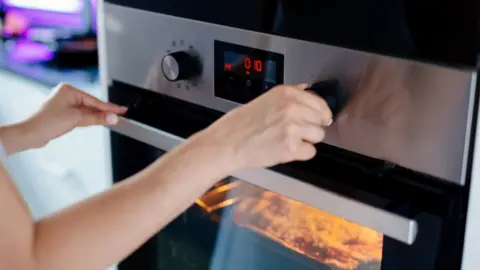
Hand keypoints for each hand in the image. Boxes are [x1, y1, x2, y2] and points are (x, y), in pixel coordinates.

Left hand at [1, 83, 126, 153]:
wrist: (31, 134)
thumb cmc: (46, 122)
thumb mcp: (76, 119)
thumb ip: (96, 118)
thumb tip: (112, 118)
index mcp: (69, 90)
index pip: (95, 100)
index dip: (109, 107)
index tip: (121, 110)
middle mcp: (66, 94)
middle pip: (91, 105)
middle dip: (104, 112)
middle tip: (119, 117)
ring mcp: (65, 104)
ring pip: (87, 111)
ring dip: (96, 117)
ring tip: (111, 120)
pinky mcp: (63, 113)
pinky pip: (81, 115)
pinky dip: (88, 119)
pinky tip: (96, 122)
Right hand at [197, 84, 332, 170]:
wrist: (226, 143)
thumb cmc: (239, 124)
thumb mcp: (265, 98)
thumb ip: (289, 95)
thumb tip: (306, 89)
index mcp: (286, 93)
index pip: (320, 102)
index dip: (319, 113)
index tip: (318, 118)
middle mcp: (292, 107)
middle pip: (321, 119)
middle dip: (311, 126)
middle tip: (293, 131)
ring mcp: (293, 127)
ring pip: (318, 136)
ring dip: (306, 140)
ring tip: (287, 140)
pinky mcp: (291, 147)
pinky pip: (310, 152)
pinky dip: (300, 154)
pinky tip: (284, 149)